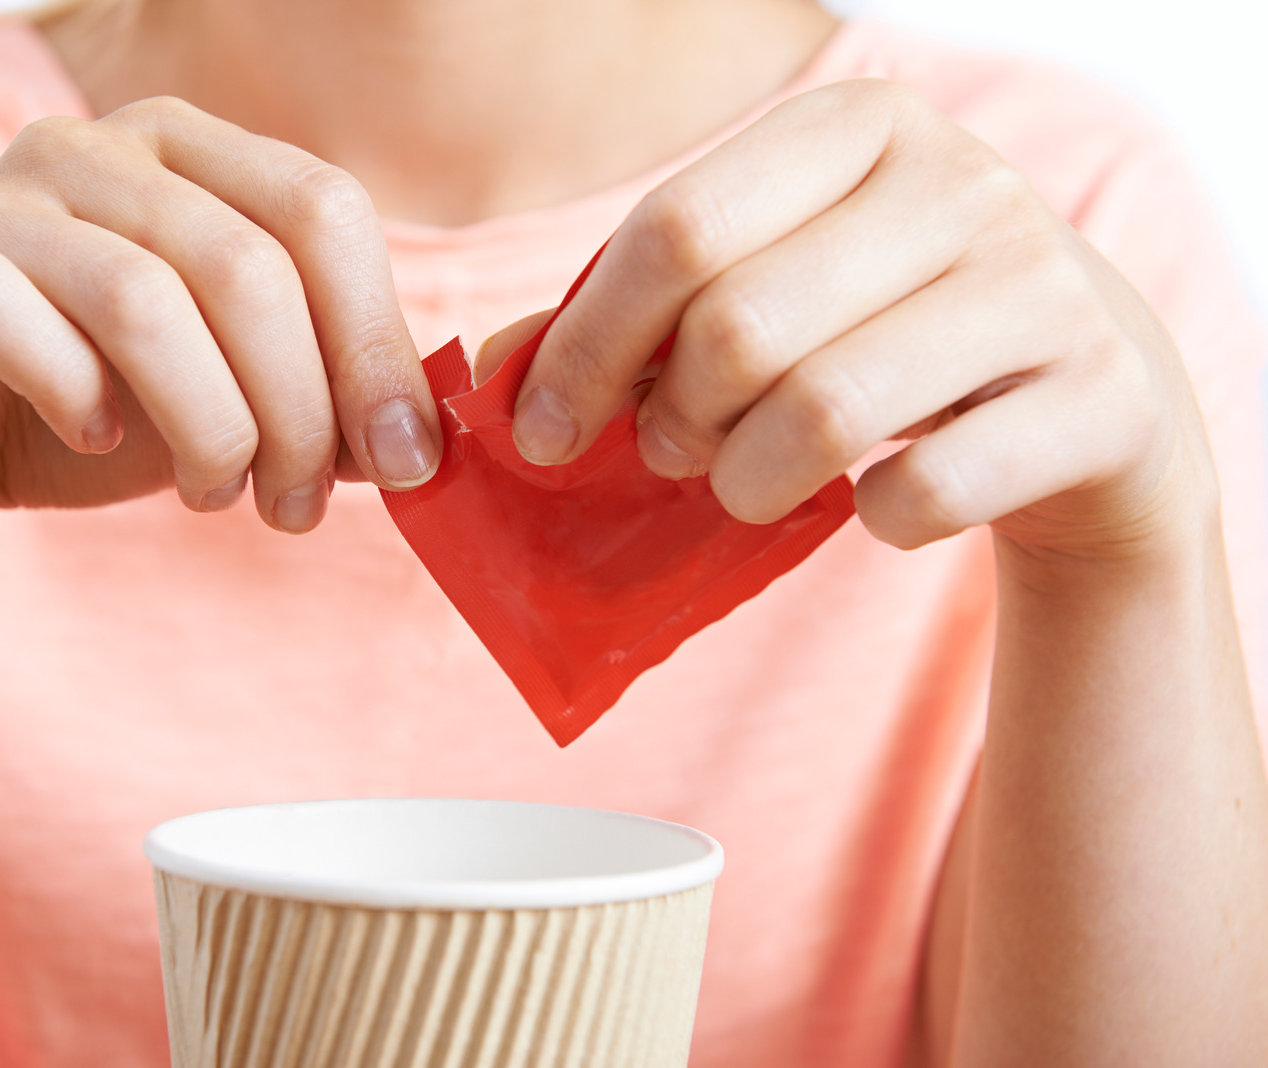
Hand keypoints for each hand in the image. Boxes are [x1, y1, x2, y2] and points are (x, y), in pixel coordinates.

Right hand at [0, 96, 441, 557]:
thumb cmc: (96, 413)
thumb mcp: (233, 403)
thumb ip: (322, 400)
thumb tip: (416, 438)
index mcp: (191, 156)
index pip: (324, 211)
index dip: (377, 343)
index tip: (403, 460)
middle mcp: (94, 150)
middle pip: (248, 266)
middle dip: (298, 410)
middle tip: (296, 507)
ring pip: (142, 296)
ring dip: (207, 424)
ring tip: (216, 497)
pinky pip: (7, 314)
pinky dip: (75, 395)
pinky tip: (97, 441)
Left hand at [508, 79, 1213, 562]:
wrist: (1091, 396)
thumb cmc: (886, 335)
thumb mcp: (769, 294)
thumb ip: (633, 321)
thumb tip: (493, 380)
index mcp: (858, 128)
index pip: (676, 229)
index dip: (585, 345)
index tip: (541, 430)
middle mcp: (961, 182)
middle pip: (737, 328)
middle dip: (670, 421)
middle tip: (669, 453)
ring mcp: (1043, 285)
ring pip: (823, 412)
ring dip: (748, 482)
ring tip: (746, 486)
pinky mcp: (1099, 397)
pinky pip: (927, 491)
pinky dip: (876, 519)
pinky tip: (875, 503)